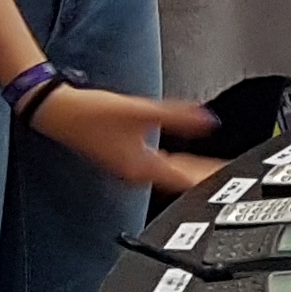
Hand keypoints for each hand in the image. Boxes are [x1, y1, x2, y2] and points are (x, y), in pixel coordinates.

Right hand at [24, 82, 222, 194]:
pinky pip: (156, 168)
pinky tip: (178, 159)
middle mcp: (135, 173)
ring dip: (188, 172)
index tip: (231, 176)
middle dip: (203, 177)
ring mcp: (128, 169)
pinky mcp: (123, 160)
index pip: (186, 179)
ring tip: (210, 171)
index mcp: (141, 167)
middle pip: (179, 180)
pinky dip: (172, 165)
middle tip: (227, 176)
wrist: (59, 113)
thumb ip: (176, 116)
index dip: (210, 177)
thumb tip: (208, 121)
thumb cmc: (92, 114)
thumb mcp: (141, 110)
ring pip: (167, 175)